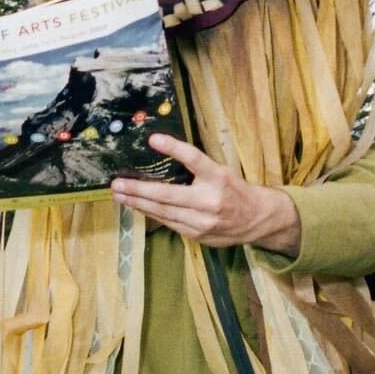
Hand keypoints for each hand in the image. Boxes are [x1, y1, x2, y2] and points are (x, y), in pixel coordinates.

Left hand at [111, 134, 300, 254]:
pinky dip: (152, 214)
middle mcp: (210, 200)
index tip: (153, 138)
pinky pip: (169, 223)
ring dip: (138, 204)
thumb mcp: (221, 172)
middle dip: (138, 190)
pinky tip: (138, 207)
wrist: (257, 219)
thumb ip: (195, 168)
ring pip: (163, 212)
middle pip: (168, 194)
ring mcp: (202, 221)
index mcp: (218, 178)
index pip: (194, 159)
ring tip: (120, 196)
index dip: (174, 147)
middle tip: (117, 184)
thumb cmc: (235, 190)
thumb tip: (161, 154)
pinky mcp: (197, 235)